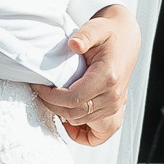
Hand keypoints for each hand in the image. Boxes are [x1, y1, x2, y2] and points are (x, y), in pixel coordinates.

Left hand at [33, 2, 137, 147]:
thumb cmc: (108, 34)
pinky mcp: (114, 113)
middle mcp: (113, 97)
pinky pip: (96, 136)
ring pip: (80, 122)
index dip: (50, 96)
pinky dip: (80, 132)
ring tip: (52, 97)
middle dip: (52, 105)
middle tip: (40, 91)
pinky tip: (68, 118)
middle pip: (74, 113)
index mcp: (108, 78)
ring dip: (62, 113)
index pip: (73, 99)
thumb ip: (85, 35)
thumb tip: (74, 45)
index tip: (37, 85)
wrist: (126, 41)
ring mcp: (115, 107)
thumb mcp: (97, 27)